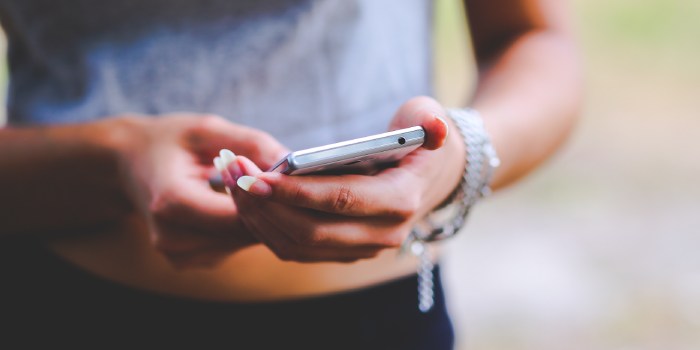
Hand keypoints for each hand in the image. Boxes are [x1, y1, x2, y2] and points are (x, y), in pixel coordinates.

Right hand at [111, 114, 287, 267]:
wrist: (127, 164)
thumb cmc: (168, 141)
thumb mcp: (207, 129)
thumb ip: (250, 144)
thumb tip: (293, 162)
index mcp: (172, 202)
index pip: (238, 214)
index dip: (269, 198)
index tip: (292, 180)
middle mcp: (171, 237)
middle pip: (243, 232)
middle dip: (271, 208)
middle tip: (291, 183)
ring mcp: (178, 255)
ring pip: (243, 242)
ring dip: (261, 218)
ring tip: (264, 188)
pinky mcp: (187, 261)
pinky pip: (233, 245)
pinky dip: (245, 225)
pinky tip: (244, 203)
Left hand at [225, 96, 463, 262]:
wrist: (430, 176)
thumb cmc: (419, 140)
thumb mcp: (428, 117)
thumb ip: (429, 119)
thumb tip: (433, 126)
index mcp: (401, 201)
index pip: (341, 201)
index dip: (295, 192)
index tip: (255, 177)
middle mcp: (383, 235)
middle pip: (311, 231)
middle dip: (265, 205)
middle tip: (232, 174)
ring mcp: (361, 249)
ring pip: (297, 246)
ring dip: (258, 218)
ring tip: (230, 182)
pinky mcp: (342, 253)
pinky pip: (295, 249)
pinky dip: (266, 227)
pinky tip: (245, 199)